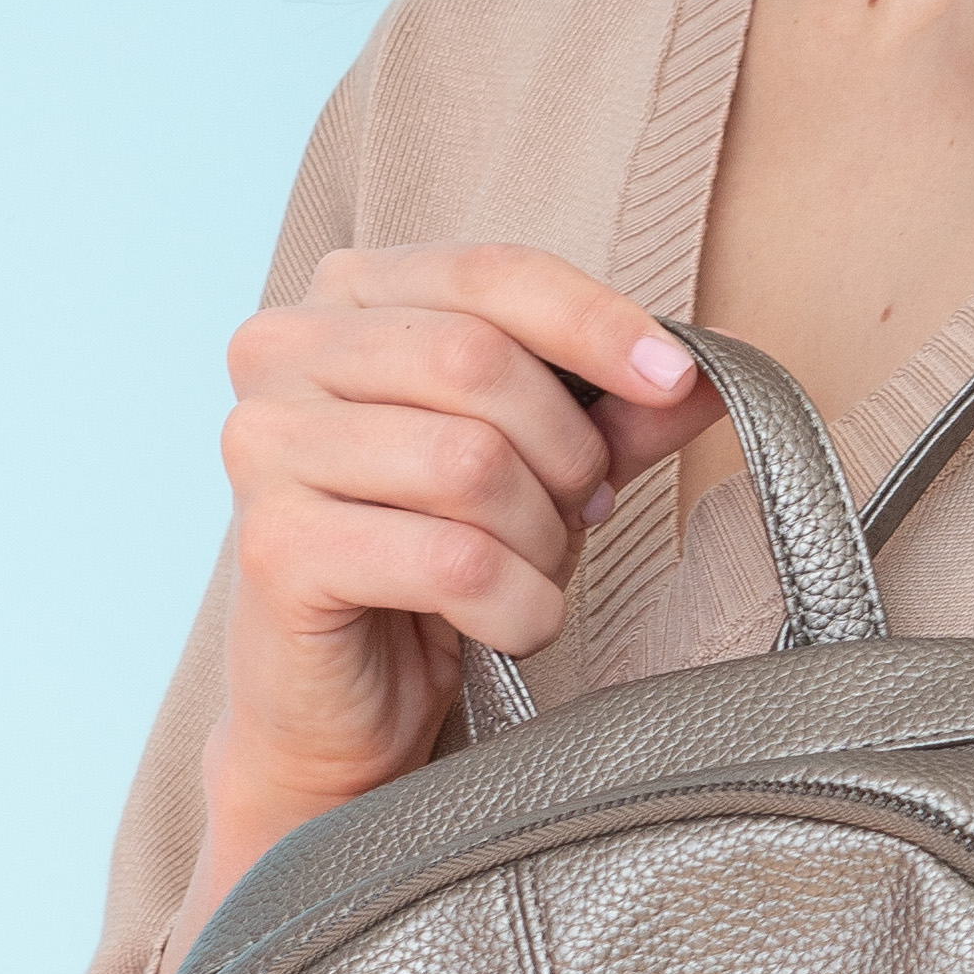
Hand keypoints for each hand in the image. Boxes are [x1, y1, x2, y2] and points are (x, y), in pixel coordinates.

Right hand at [183, 244, 726, 927]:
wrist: (335, 701)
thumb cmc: (434, 558)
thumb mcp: (540, 462)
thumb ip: (615, 407)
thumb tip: (710, 370)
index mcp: (345, 296)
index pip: (491, 272)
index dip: (597, 322)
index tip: (675, 377)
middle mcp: (281, 349)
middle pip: (479, 361)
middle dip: (565, 450)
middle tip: (578, 512)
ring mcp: (262, 444)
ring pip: (467, 462)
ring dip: (538, 536)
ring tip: (531, 569)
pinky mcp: (276, 545)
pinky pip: (450, 561)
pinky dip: (516, 604)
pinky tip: (509, 623)